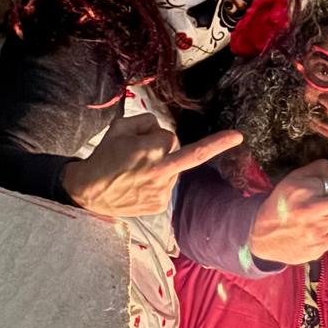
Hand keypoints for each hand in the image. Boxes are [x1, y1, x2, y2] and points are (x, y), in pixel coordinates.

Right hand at [61, 113, 242, 218]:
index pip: (170, 137)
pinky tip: (139, 185)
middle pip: (177, 152)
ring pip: (174, 170)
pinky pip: (167, 186)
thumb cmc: (104, 157)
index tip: (238, 137)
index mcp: (153, 151)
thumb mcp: (120, 128)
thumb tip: (163, 132)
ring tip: (135, 173)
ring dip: (161, 166)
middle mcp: (162, 172)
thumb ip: (146, 122)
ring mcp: (163, 192)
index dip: (158, 135)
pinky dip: (158, 182)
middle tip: (137, 157)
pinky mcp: (160, 205)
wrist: (89, 192)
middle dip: (164, 149)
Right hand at [249, 160, 327, 266]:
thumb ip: (323, 171)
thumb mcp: (296, 178)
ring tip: (315, 216)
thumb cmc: (281, 201)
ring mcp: (316, 240)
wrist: (261, 236)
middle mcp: (313, 222)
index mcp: (307, 201)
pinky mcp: (317, 253)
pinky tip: (315, 229)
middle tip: (323, 200)